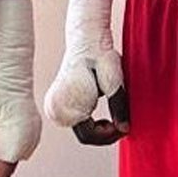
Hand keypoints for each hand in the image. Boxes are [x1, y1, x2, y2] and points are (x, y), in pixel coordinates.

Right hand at [43, 0, 129, 146]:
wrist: (86, 40)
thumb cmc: (100, 57)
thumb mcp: (114, 81)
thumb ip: (119, 106)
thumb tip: (124, 129)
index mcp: (67, 105)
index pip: (89, 137)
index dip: (110, 135)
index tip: (124, 127)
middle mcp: (55, 109)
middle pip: (85, 135)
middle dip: (105, 132)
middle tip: (121, 122)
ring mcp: (52, 107)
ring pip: (81, 129)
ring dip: (98, 127)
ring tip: (112, 114)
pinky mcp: (55, 104)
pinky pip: (75, 121)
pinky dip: (89, 120)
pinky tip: (98, 107)